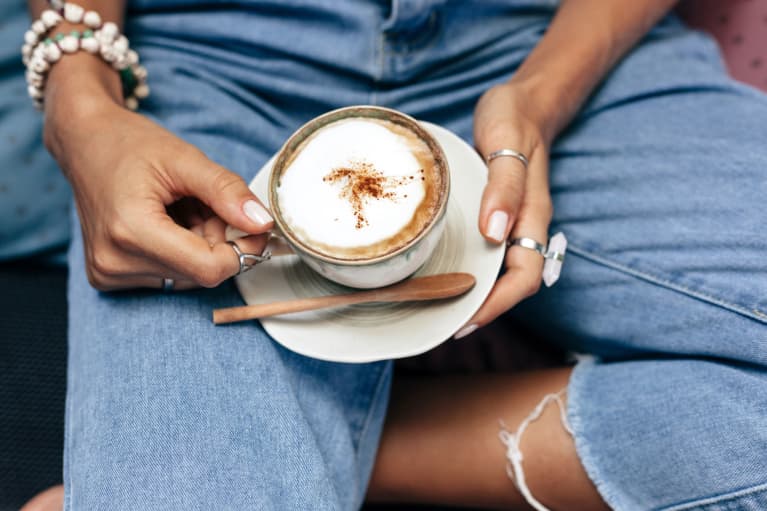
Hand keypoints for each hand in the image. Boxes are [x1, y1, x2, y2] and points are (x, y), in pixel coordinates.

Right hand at [45, 96, 272, 290]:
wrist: (83, 142)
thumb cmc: (129, 144)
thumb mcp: (185, 158)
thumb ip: (227, 192)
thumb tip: (263, 223)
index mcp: (130, 231)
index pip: (209, 269)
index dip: (243, 250)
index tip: (254, 225)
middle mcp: (115, 261)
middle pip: (200, 273)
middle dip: (219, 242)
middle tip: (208, 204)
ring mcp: (108, 272)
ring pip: (187, 276)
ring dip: (200, 246)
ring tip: (184, 208)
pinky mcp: (108, 276)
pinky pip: (168, 274)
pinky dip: (181, 251)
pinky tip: (168, 222)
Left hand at [456, 82, 553, 336]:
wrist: (522, 103)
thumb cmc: (514, 118)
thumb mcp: (507, 141)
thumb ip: (504, 186)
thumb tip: (494, 234)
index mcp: (532, 216)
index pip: (524, 276)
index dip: (498, 304)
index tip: (466, 320)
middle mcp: (522, 226)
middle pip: (510, 283)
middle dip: (481, 309)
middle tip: (442, 325)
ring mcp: (509, 222)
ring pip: (496, 271)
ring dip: (473, 293)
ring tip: (437, 308)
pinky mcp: (493, 215)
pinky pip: (484, 252)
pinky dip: (466, 268)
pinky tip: (440, 271)